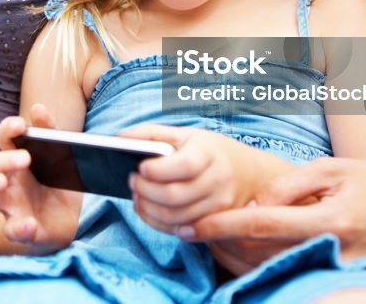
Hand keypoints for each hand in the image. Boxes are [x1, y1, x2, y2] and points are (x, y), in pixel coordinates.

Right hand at [0, 104, 80, 253]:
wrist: (69, 221)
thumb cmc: (56, 183)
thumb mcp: (60, 156)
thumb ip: (50, 132)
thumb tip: (37, 108)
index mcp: (15, 158)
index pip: (3, 138)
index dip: (7, 129)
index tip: (20, 124)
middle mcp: (6, 180)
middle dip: (2, 159)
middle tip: (25, 158)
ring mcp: (9, 205)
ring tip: (2, 181)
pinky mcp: (20, 230)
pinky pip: (11, 230)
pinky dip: (18, 228)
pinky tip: (30, 223)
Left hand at [120, 124, 259, 233]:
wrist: (248, 173)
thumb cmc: (208, 150)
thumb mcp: (184, 134)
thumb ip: (151, 134)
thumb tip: (117, 138)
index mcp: (208, 153)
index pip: (183, 166)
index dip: (158, 170)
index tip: (140, 167)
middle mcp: (218, 181)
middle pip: (175, 196)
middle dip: (146, 191)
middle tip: (131, 181)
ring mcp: (218, 206)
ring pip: (176, 218)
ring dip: (148, 209)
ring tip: (136, 196)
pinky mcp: (214, 223)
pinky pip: (180, 230)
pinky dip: (156, 222)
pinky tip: (145, 209)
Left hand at [181, 156, 365, 270]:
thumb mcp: (332, 169)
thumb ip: (288, 187)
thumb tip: (253, 205)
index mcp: (334, 219)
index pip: (265, 226)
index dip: (224, 227)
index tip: (194, 227)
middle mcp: (336, 251)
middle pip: (263, 255)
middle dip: (223, 244)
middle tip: (191, 227)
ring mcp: (339, 271)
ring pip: (274, 268)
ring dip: (237, 257)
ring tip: (208, 237)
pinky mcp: (339, 278)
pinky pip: (291, 272)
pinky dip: (262, 263)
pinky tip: (241, 249)